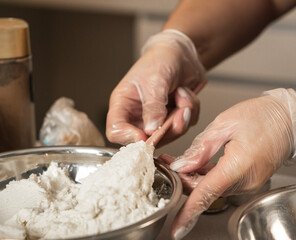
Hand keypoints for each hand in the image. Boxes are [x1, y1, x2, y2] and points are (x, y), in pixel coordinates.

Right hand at [106, 30, 204, 145]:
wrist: (182, 53)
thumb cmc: (160, 59)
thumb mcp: (154, 80)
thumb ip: (153, 106)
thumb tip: (150, 130)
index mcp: (123, 104)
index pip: (115, 130)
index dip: (127, 137)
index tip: (144, 136)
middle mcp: (138, 115)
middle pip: (147, 139)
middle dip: (167, 128)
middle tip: (179, 112)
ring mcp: (156, 119)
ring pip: (169, 135)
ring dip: (182, 117)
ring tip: (183, 95)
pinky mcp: (172, 118)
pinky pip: (184, 126)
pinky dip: (190, 111)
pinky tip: (185, 95)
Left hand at [166, 90, 295, 238]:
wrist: (287, 118)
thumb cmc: (262, 116)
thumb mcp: (225, 124)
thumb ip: (201, 148)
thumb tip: (181, 166)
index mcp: (238, 165)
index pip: (207, 194)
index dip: (189, 212)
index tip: (177, 228)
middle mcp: (245, 180)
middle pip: (204, 190)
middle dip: (182, 180)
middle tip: (167, 163)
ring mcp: (248, 182)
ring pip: (210, 187)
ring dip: (191, 177)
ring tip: (177, 160)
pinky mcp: (247, 179)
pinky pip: (220, 182)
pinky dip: (204, 176)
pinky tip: (194, 164)